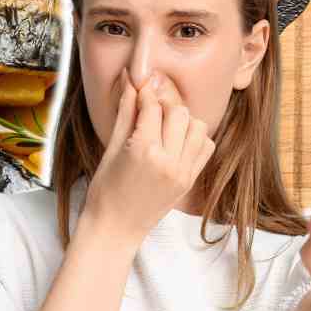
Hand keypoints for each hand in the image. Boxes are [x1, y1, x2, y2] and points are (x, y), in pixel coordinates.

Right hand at [80, 71, 215, 245]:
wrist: (115, 228)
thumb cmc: (104, 190)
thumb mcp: (110, 149)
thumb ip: (124, 112)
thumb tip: (129, 81)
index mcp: (143, 151)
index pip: (152, 107)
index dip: (144, 92)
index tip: (139, 85)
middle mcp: (168, 161)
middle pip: (178, 112)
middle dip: (164, 104)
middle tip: (149, 106)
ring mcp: (183, 172)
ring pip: (197, 126)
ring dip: (182, 120)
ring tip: (163, 125)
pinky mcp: (190, 181)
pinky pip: (205, 146)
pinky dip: (194, 137)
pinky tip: (176, 141)